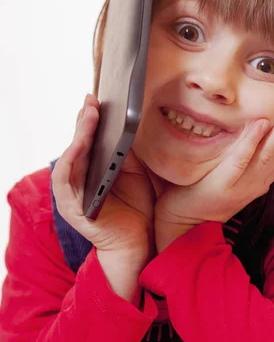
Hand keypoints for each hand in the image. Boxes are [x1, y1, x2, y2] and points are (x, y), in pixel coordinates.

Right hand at [52, 93, 156, 266]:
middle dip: (84, 121)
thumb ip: (125, 153)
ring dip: (78, 136)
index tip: (99, 98)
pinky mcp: (71, 209)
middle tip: (92, 99)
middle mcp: (79, 180)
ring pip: (70, 159)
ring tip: (88, 116)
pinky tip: (80, 145)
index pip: (88, 140)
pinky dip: (70, 161)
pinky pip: (66, 181)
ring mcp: (73, 194)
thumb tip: (124, 124)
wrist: (139, 243)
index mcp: (93, 170)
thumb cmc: (136, 208)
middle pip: (78, 145)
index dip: (91, 119)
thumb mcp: (135, 174)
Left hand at [154, 101, 273, 250]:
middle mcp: (258, 182)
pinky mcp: (224, 184)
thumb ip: (250, 161)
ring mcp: (243, 184)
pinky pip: (241, 159)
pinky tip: (262, 123)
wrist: (187, 221)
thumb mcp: (236, 177)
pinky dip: (252, 140)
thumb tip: (261, 137)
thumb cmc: (208, 194)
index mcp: (262, 180)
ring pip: (269, 153)